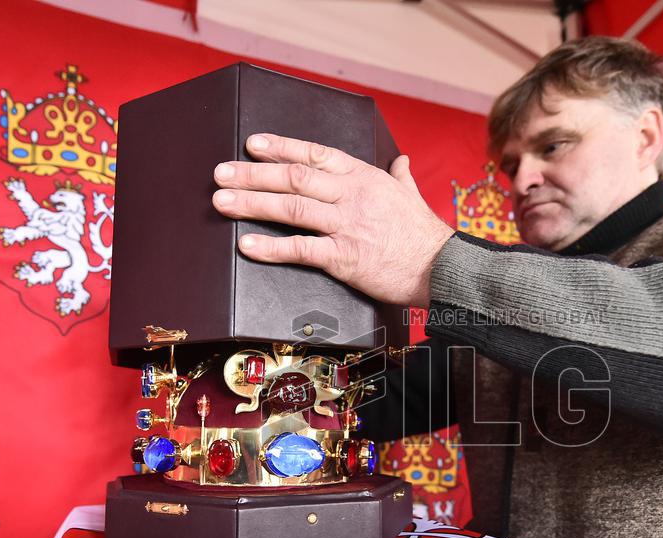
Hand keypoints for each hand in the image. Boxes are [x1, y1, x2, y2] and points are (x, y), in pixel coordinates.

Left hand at [212, 133, 454, 307]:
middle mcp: (351, 196)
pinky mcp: (344, 258)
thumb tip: (401, 161)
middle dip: (253, 174)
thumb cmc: (425, 234)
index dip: (281, 147)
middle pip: (294, 178)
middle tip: (221, 173)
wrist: (441, 267)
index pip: (315, 154)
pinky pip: (301, 249)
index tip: (252, 144)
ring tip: (221, 202)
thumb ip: (400, 176)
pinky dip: (271, 248)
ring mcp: (346, 226)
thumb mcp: (412, 195)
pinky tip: (247, 245)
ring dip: (252, 204)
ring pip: (291, 208)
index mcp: (364, 177)